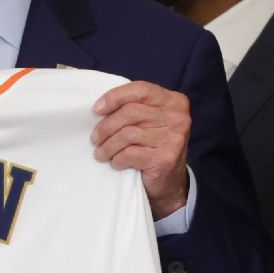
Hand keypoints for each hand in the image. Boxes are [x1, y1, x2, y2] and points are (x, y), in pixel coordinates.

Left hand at [91, 81, 190, 219]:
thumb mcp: (150, 121)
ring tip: (101, 153)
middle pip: (130, 112)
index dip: (115, 97)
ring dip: (108, 146)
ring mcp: (174, 138)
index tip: (97, 109)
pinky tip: (116, 162)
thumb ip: (134, 108)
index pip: (141, 89)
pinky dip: (117, 159)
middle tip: (95, 139)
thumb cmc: (153, 147)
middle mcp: (178, 117)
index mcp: (174, 101)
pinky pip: (130, 154)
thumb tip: (100, 107)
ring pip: (127, 134)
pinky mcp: (166, 158)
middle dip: (106, 126)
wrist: (170, 184)